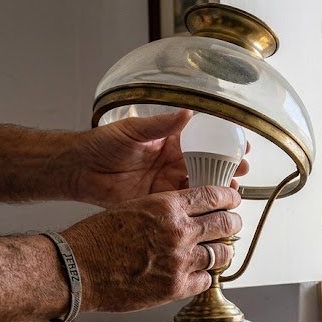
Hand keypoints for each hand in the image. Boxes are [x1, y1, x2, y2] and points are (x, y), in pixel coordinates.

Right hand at [62, 186, 241, 312]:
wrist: (74, 270)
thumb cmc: (96, 239)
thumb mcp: (134, 208)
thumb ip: (166, 210)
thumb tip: (190, 214)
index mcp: (167, 207)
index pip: (214, 196)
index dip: (229, 197)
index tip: (233, 200)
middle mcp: (179, 232)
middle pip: (225, 224)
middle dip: (232, 223)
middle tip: (232, 224)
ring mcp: (180, 261)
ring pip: (222, 254)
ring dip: (223, 252)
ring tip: (220, 251)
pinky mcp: (176, 287)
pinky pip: (206, 280)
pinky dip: (206, 276)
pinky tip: (199, 272)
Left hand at [70, 110, 249, 207]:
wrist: (78, 170)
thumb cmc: (100, 144)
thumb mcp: (133, 130)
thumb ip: (160, 124)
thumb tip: (188, 113)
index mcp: (170, 143)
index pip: (204, 143)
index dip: (223, 144)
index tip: (242, 145)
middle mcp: (172, 164)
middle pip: (208, 166)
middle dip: (228, 168)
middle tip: (244, 170)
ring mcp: (167, 184)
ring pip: (200, 187)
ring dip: (218, 189)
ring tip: (233, 190)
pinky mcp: (159, 203)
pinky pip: (184, 206)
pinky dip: (200, 207)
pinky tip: (214, 208)